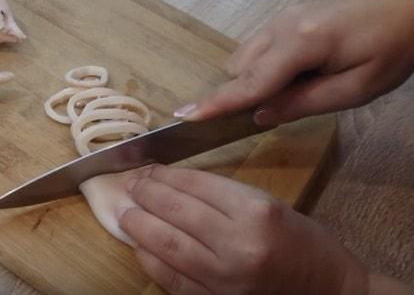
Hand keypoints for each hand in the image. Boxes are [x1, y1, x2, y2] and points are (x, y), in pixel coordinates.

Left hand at [119, 165, 367, 293]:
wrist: (327, 289)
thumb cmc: (300, 241)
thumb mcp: (266, 204)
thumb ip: (220, 194)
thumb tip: (170, 182)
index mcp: (256, 212)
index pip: (196, 186)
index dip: (166, 175)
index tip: (148, 169)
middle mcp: (239, 244)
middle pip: (177, 212)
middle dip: (146, 195)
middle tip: (130, 186)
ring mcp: (225, 278)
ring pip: (168, 244)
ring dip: (140, 225)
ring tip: (126, 213)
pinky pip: (172, 279)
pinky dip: (150, 261)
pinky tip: (139, 246)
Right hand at [174, 0, 413, 124]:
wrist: (413, 2)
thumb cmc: (393, 47)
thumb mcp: (356, 88)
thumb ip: (304, 103)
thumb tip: (259, 114)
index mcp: (300, 43)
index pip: (249, 81)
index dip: (216, 103)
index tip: (183, 116)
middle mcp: (281, 24)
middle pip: (239, 67)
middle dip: (244, 92)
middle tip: (285, 106)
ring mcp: (283, 15)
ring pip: (245, 54)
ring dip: (255, 78)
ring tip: (301, 86)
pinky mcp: (289, 13)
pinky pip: (259, 44)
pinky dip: (264, 64)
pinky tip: (300, 70)